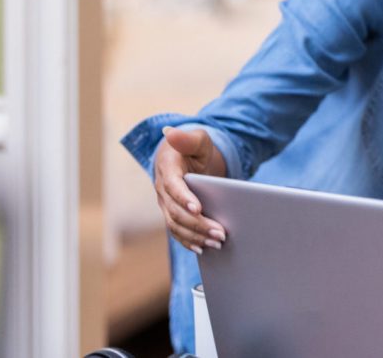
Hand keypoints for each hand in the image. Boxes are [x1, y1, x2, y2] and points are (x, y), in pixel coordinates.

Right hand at [153, 126, 228, 253]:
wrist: (186, 159)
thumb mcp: (197, 139)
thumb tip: (169, 132)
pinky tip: (202, 249)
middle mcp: (162, 189)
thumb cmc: (194, 148)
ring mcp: (166, 204)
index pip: (173, 186)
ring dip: (196, 236)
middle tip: (220, 233)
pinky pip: (177, 231)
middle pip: (176, 211)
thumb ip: (187, 138)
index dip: (184, 198)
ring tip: (217, 243)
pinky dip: (188, 242)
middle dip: (198, 223)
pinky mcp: (172, 214)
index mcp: (167, 169)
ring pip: (176, 225)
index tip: (198, 208)